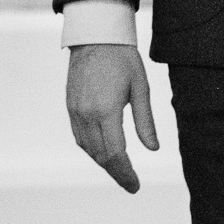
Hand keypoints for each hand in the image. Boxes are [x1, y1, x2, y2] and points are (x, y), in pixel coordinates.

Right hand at [66, 43, 158, 192]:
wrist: (95, 37)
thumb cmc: (123, 59)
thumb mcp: (141, 88)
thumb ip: (145, 121)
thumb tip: (153, 148)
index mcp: (106, 110)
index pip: (115, 154)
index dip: (125, 173)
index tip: (135, 186)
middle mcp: (87, 114)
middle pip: (100, 156)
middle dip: (116, 172)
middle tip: (131, 183)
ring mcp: (75, 111)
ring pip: (88, 149)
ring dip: (103, 163)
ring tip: (121, 170)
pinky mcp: (70, 107)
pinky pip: (80, 137)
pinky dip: (92, 150)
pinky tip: (104, 153)